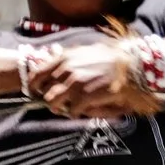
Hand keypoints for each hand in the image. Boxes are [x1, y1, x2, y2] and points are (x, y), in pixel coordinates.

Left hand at [30, 41, 164, 117]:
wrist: (131, 65)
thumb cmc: (109, 59)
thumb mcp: (84, 51)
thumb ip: (67, 58)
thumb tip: (53, 64)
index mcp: (63, 57)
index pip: (35, 75)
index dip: (34, 88)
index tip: (38, 94)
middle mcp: (66, 69)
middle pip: (44, 93)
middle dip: (50, 100)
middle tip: (61, 104)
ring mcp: (75, 83)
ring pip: (53, 103)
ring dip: (62, 108)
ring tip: (73, 107)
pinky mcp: (86, 96)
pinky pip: (72, 111)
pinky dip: (77, 113)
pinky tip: (86, 109)